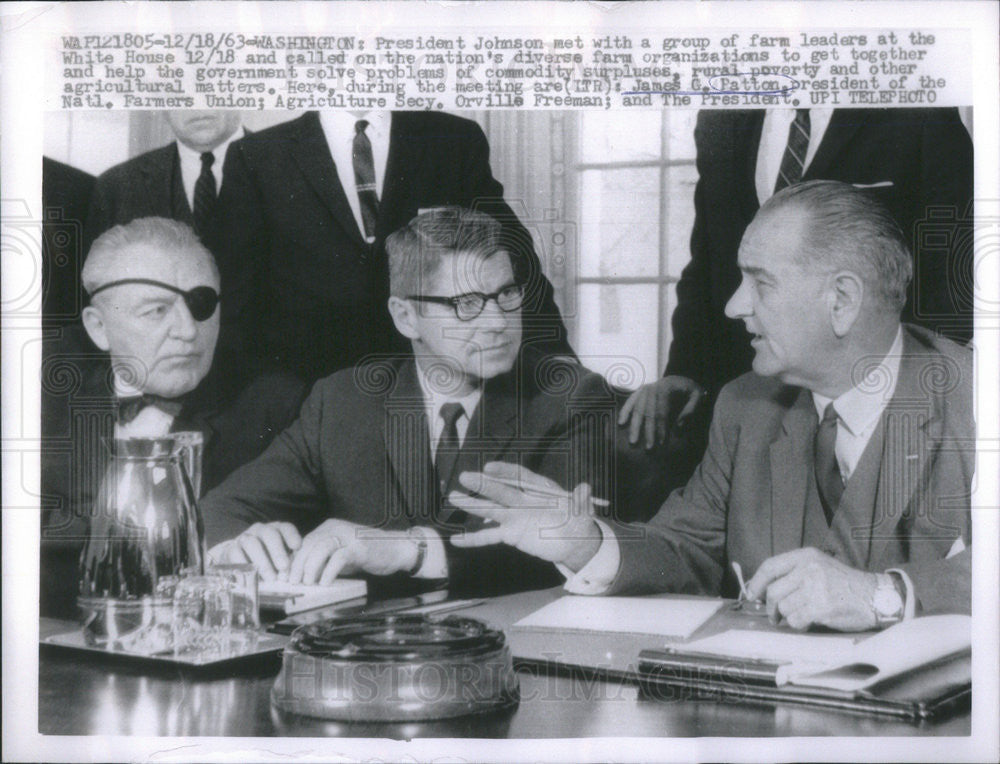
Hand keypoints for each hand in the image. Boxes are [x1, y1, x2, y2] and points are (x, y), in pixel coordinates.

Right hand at [212, 522, 301, 581]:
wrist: (239, 559)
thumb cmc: (267, 560)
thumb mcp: (280, 559)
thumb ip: (288, 562)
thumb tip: (296, 575)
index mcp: (277, 530)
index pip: (286, 528)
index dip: (292, 536)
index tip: (297, 547)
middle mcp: (261, 530)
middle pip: (270, 534)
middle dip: (277, 551)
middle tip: (284, 567)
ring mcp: (245, 538)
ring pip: (252, 544)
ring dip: (262, 562)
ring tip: (271, 578)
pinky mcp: (231, 549)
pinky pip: (236, 555)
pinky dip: (244, 568)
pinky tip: (252, 579)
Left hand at [287, 519, 419, 584]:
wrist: (396, 549)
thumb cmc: (368, 554)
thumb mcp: (342, 553)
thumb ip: (325, 558)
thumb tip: (303, 574)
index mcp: (330, 527)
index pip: (305, 542)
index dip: (294, 560)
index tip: (287, 576)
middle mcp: (337, 528)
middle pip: (310, 545)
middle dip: (298, 565)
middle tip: (293, 582)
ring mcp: (349, 536)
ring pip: (321, 549)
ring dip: (311, 568)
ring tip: (308, 583)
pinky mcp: (359, 547)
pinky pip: (338, 559)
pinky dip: (329, 572)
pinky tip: (325, 583)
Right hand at [448, 461, 602, 571]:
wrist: (573, 541)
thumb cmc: (578, 521)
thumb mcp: (583, 511)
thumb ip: (581, 501)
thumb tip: (585, 488)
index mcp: (538, 489)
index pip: (519, 476)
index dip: (505, 472)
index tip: (489, 468)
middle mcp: (522, 500)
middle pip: (500, 490)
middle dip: (483, 484)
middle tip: (464, 477)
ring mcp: (514, 517)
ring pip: (490, 510)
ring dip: (472, 505)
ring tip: (453, 497)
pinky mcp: (510, 534)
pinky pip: (489, 536)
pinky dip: (473, 539)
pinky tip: (456, 540)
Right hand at [617, 375, 705, 448]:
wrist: (681, 378)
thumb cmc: (690, 389)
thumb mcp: (698, 396)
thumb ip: (691, 409)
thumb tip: (679, 426)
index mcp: (666, 388)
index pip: (661, 412)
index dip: (661, 428)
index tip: (661, 443)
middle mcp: (652, 388)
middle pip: (647, 413)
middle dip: (647, 431)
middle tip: (648, 448)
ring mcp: (644, 389)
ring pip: (637, 410)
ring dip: (634, 426)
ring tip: (632, 441)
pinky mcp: (639, 391)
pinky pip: (630, 402)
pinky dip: (624, 412)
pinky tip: (621, 423)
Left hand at [745, 548, 878, 631]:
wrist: (874, 597)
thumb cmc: (844, 584)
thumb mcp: (819, 566)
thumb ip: (793, 573)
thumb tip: (762, 590)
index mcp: (806, 556)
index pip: (770, 566)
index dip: (756, 582)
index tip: (752, 594)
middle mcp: (809, 569)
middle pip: (773, 591)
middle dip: (770, 607)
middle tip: (774, 616)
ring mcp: (816, 587)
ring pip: (783, 608)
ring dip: (787, 617)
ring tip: (799, 616)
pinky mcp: (822, 607)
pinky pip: (796, 620)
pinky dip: (798, 625)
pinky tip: (808, 622)